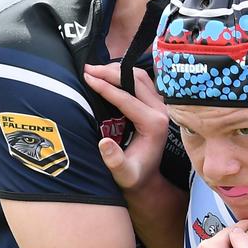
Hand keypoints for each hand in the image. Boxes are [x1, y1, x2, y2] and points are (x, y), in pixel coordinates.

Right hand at [83, 63, 167, 192]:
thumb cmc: (133, 176)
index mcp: (154, 124)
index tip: (86, 77)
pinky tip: (105, 75)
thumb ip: (115, 161)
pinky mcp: (156, 104)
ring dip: (116, 70)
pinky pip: (140, 81)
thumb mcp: (123, 174)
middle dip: (109, 72)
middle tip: (86, 69)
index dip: (105, 86)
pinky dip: (123, 74)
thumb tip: (104, 142)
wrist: (146, 178)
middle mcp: (161, 111)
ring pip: (139, 76)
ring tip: (93, 70)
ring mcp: (161, 105)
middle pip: (135, 80)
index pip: (127, 98)